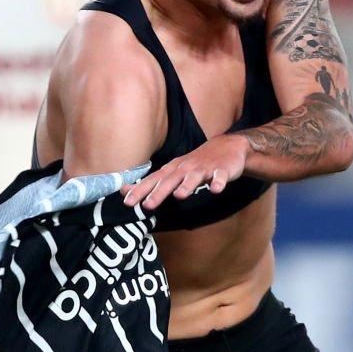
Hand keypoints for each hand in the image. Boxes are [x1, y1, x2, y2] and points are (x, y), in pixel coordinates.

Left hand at [121, 134, 248, 210]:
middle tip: (148, 205)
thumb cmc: (195, 163)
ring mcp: (204, 168)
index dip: (140, 191)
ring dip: (187, 185)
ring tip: (180, 196)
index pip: (153, 180)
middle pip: (170, 180)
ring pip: (194, 177)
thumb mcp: (172, 171)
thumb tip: (124, 191)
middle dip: (159, 192)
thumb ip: (151, 183)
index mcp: (173, 169)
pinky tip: (215, 189)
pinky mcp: (222, 170)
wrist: (228, 146)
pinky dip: (218, 182)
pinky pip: (220, 177)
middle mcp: (186, 168)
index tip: (127, 202)